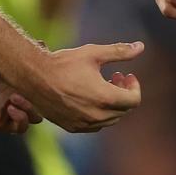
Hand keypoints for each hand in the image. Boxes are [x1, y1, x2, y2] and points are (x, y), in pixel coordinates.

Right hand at [27, 41, 143, 132]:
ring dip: (112, 104)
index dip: (135, 86)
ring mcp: (84, 124)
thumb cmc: (65, 63)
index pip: (134, 100)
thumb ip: (119, 52)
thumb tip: (140, 47)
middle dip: (124, 93)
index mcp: (105, 98)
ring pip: (110, 119)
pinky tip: (89, 97)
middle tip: (115, 76)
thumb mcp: (94, 53)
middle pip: (123, 110)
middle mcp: (96, 116)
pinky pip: (95, 125)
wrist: (35, 78)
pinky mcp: (73, 127)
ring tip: (102, 85)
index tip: (126, 74)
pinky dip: (99, 113)